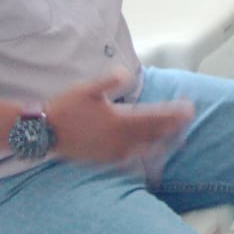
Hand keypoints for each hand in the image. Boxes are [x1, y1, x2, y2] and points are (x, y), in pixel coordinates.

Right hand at [50, 72, 195, 164]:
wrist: (43, 132)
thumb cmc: (65, 107)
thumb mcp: (87, 89)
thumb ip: (109, 82)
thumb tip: (126, 73)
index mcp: (118, 120)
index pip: (154, 117)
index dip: (173, 113)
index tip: (189, 109)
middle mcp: (119, 139)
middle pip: (154, 133)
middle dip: (174, 126)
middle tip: (190, 120)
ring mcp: (112, 152)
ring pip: (145, 148)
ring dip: (163, 142)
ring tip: (179, 139)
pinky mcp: (104, 160)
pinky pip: (131, 159)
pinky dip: (145, 156)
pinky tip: (151, 155)